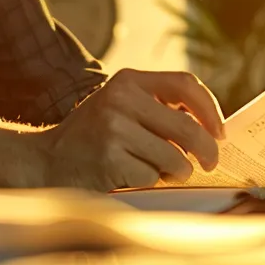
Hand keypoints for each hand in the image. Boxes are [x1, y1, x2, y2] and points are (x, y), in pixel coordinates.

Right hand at [0, 69, 224, 190]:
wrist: (45, 160)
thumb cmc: (94, 135)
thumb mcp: (121, 106)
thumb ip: (158, 107)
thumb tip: (213, 128)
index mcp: (128, 80)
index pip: (185, 83)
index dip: (210, 109)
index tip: (220, 132)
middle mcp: (120, 99)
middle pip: (187, 126)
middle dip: (207, 151)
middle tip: (210, 163)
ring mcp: (113, 129)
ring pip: (174, 159)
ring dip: (176, 172)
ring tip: (160, 171)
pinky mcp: (109, 159)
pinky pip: (152, 177)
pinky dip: (149, 183)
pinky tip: (130, 176)